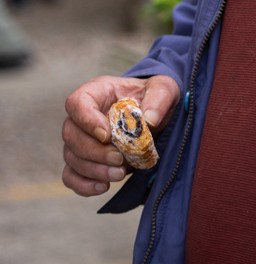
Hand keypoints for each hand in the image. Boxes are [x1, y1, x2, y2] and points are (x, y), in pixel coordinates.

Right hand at [62, 74, 179, 196]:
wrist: (155, 116)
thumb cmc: (155, 97)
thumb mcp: (164, 89)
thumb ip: (159, 99)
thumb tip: (149, 120)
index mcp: (98, 92)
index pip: (77, 103)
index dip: (87, 121)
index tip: (107, 136)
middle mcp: (83, 116)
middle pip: (71, 134)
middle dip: (94, 152)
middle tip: (119, 159)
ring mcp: (80, 139)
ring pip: (71, 157)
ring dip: (94, 170)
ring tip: (120, 173)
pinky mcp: (84, 161)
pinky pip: (71, 176)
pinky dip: (84, 185)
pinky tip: (104, 187)